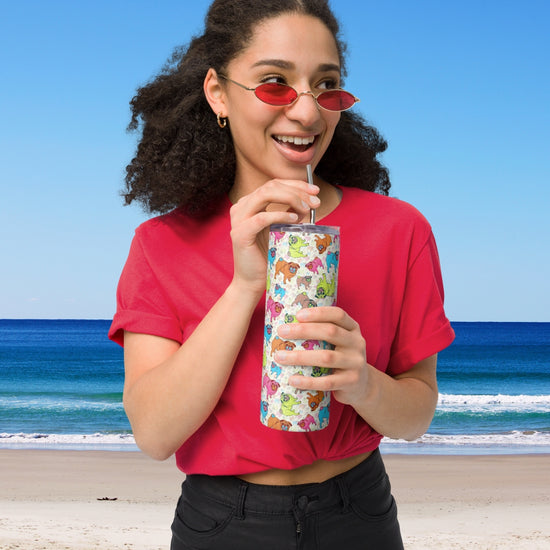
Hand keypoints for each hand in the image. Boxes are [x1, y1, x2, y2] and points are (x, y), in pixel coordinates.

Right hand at [228, 179, 319, 294]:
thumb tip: (309, 203)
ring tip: (307, 209)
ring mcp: (238, 219)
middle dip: (297, 190)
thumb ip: (290, 214)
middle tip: (316, 202)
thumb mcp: (281, 230)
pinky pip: (262, 217)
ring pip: (265, 195)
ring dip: (291, 198)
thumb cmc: (267, 257)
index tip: (315, 191)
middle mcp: (241, 207)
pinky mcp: (240, 233)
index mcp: (250, 204)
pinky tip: (294, 219)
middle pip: (271, 186)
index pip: (274, 184)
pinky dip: (280, 215)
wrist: (252, 282)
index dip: (296, 184)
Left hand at [274, 306, 369, 407]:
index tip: (298, 315)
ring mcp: (356, 363)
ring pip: (326, 358)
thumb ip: (322, 334)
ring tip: (279, 356)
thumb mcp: (338, 342)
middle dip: (303, 330)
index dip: (319, 313)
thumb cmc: (340, 359)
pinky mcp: (351, 382)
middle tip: (281, 331)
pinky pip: (327, 382)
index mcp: (353, 329)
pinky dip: (308, 381)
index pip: (338, 315)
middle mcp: (357, 343)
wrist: (362, 386)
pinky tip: (292, 379)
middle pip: (330, 332)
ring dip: (300, 357)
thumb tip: (285, 326)